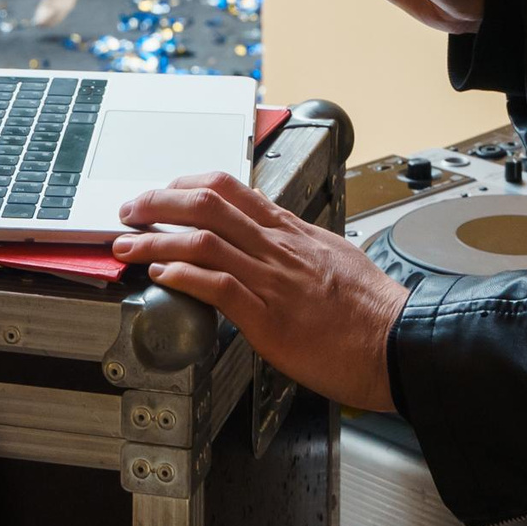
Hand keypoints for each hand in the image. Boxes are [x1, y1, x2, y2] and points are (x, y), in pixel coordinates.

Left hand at [114, 173, 407, 412]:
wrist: (399, 341)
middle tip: (130, 210)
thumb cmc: (372, 309)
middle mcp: (278, 247)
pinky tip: (160, 276)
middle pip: (208, 204)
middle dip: (159, 202)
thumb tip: (277, 241)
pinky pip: (218, 286)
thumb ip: (299, 247)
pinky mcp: (270, 316)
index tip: (164, 192)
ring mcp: (272, 279)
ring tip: (128, 244)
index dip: (187, 184)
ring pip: (203, 241)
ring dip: (156, 239)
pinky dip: (183, 277)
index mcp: (292, 231)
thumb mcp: (334, 257)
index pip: (232, 189)